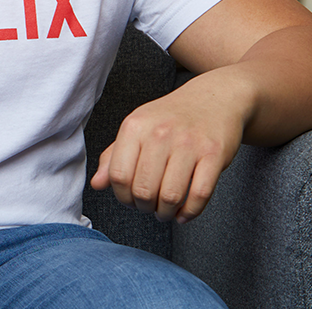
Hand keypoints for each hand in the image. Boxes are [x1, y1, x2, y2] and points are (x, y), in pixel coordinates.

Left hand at [89, 76, 246, 223]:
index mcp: (135, 126)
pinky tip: (184, 213)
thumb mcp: (136, 128)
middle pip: (144, 189)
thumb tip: (97, 184)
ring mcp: (189, 143)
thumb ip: (113, 156)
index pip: (118, 175)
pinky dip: (190, 212)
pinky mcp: (214, 154)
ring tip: (166, 212)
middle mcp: (160, 133)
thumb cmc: (170, 118)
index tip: (130, 201)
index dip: (122, 197)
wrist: (214, 98)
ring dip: (166, 213)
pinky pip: (200, 194)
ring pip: (171, 196)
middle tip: (149, 207)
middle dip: (144, 207)